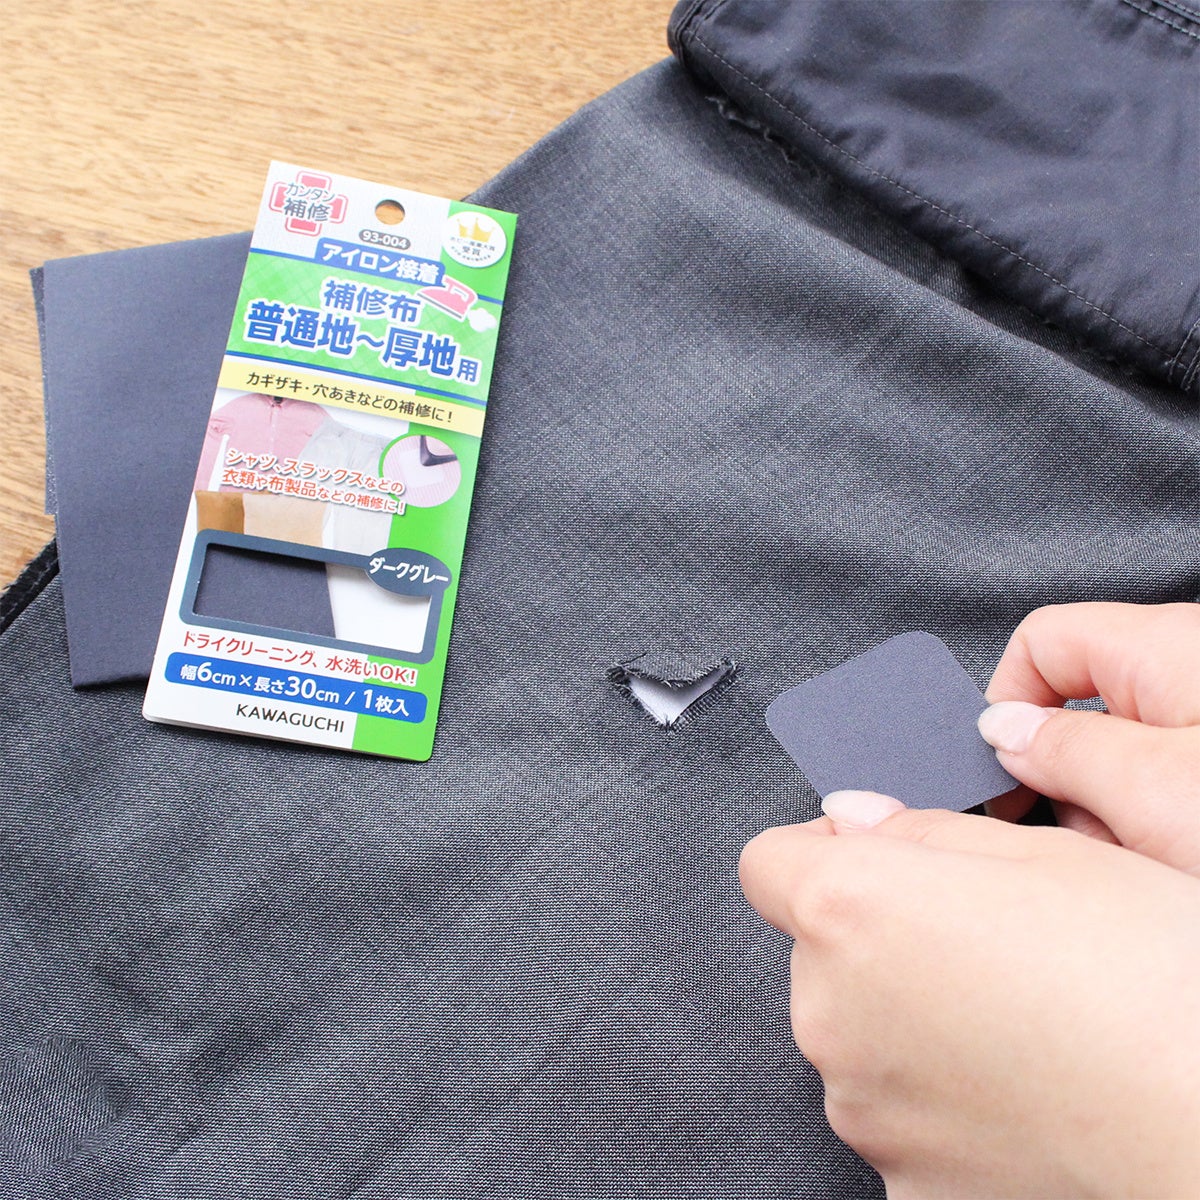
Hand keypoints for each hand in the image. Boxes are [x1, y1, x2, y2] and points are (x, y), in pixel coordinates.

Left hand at [740, 801, 1199, 1198]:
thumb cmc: (1151, 984)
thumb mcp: (1044, 855)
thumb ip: (919, 831)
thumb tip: (858, 822)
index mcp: (852, 910)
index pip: (769, 863)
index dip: (817, 853)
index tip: (864, 860)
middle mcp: (832, 1011)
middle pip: (820, 954)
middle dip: (877, 940)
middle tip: (979, 946)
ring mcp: (862, 1106)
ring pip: (858, 1035)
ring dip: (906, 1022)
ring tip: (1016, 1025)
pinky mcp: (901, 1184)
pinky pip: (896, 1114)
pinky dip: (936, 1099)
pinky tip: (1017, 1091)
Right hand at [978, 602, 1199, 873]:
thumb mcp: (1155, 789)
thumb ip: (1061, 750)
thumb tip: (1003, 733)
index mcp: (1165, 645)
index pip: (1039, 641)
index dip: (1005, 704)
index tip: (1002, 773)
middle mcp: (1192, 672)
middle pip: (1078, 710)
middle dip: (1065, 783)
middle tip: (1085, 839)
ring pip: (1124, 763)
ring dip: (1115, 820)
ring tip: (1148, 864)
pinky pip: (1171, 793)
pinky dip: (1161, 833)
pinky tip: (1174, 863)